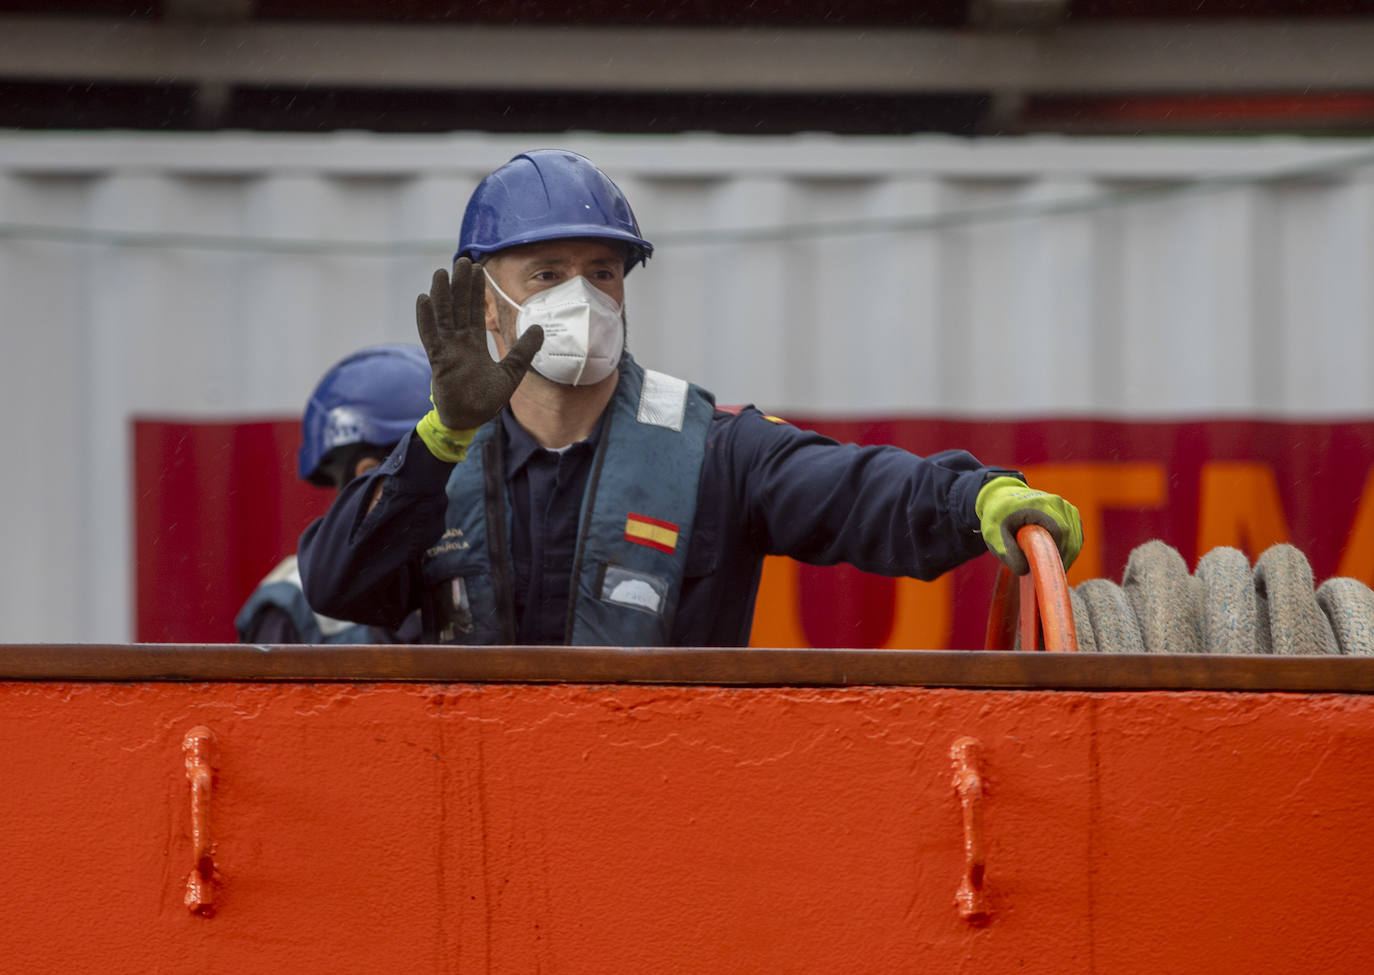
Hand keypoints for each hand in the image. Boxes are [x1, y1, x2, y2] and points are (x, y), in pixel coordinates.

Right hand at [415, 258, 543, 430]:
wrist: (469, 420)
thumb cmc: (485, 400)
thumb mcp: (512, 372)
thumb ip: (523, 350)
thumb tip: (540, 328)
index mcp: (473, 344)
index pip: (474, 312)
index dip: (476, 291)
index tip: (478, 270)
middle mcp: (458, 343)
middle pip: (458, 308)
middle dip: (460, 285)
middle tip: (462, 261)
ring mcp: (447, 350)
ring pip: (443, 317)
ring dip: (442, 295)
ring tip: (441, 272)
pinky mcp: (438, 361)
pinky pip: (430, 336)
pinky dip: (426, 319)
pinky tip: (424, 299)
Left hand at [976, 476, 1082, 574]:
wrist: (1002, 498)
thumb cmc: (997, 517)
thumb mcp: (993, 535)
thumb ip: (1007, 552)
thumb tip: (1024, 570)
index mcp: (1039, 505)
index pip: (1059, 533)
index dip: (1056, 555)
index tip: (1045, 572)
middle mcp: (1057, 503)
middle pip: (1071, 538)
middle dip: (1061, 559)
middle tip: (1046, 575)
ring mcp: (1066, 507)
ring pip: (1076, 539)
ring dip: (1066, 556)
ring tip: (1048, 568)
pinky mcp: (1070, 514)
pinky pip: (1076, 537)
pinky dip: (1068, 550)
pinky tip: (1053, 558)